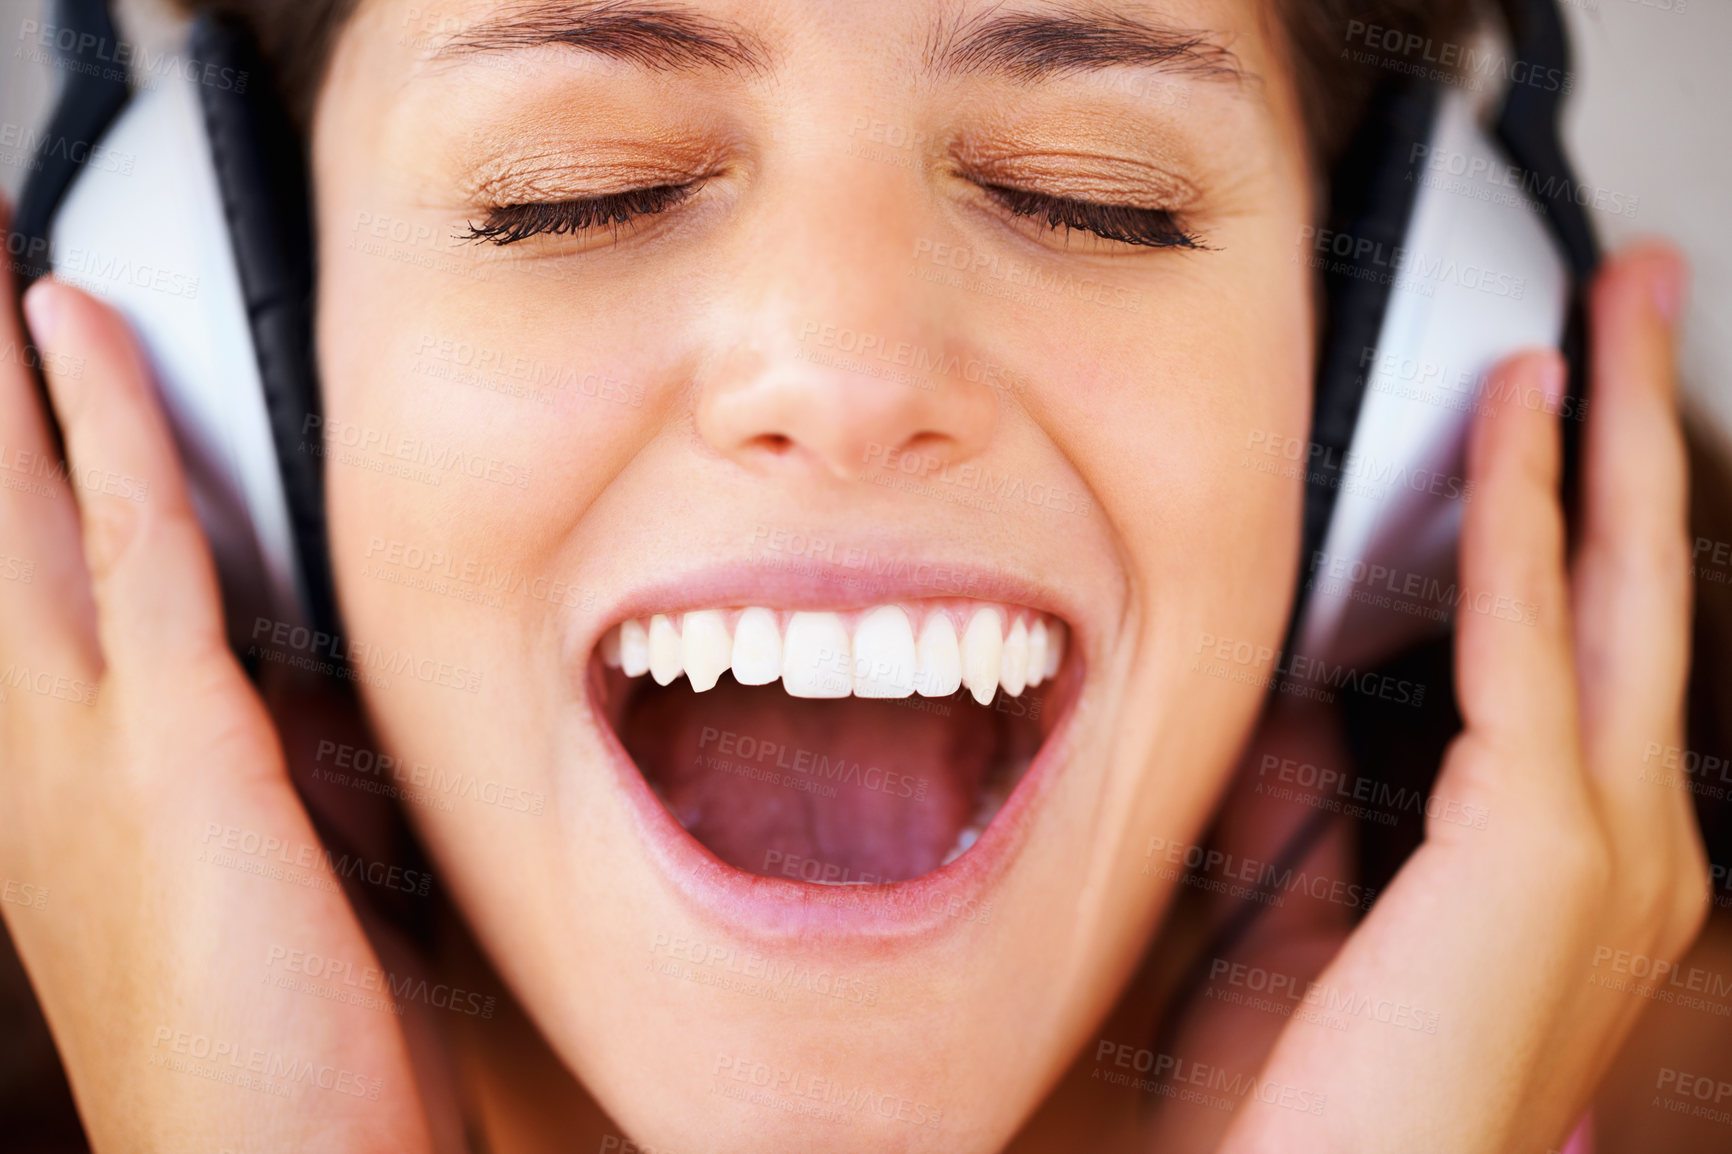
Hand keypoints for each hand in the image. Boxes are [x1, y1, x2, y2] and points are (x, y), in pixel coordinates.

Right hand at [0, 198, 435, 1150]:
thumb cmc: (275, 1050)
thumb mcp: (248, 878)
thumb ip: (243, 762)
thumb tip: (277, 676)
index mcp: (56, 788)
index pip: (7, 582)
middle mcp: (37, 755)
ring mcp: (85, 747)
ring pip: (21, 504)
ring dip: (0, 365)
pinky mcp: (173, 748)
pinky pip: (135, 544)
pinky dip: (105, 424)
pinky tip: (82, 327)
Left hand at [1149, 243, 1708, 1153]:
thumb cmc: (1332, 1099)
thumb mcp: (1319, 915)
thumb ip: (1324, 803)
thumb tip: (1294, 701)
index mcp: (1584, 864)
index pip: (1596, 648)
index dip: (1591, 515)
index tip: (1568, 410)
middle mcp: (1635, 844)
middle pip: (1646, 588)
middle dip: (1646, 428)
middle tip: (1642, 298)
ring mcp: (1612, 840)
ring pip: (1612, 584)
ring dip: (1604, 433)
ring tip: (1607, 312)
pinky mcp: (1548, 836)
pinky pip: (1528, 629)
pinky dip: (1521, 508)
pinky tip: (1517, 410)